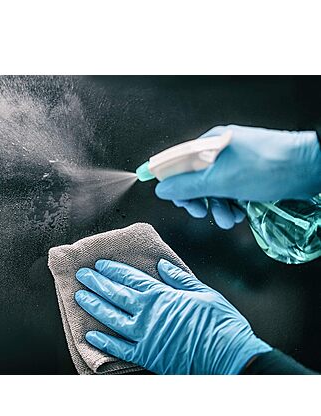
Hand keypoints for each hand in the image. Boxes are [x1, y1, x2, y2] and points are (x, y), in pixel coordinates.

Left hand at [75, 259, 271, 373]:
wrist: (230, 356)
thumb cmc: (220, 323)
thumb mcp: (203, 292)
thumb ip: (179, 279)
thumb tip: (161, 265)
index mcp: (162, 295)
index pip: (130, 278)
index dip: (113, 270)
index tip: (99, 264)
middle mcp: (148, 312)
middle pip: (116, 294)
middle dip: (97, 283)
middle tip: (82, 275)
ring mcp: (145, 335)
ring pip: (112, 318)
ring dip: (95, 306)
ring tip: (81, 297)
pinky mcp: (147, 355)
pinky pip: (120, 349)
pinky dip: (104, 342)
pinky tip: (91, 335)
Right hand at [155, 125, 320, 228]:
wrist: (311, 168)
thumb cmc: (268, 167)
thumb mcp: (220, 180)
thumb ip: (188, 186)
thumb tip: (162, 189)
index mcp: (210, 144)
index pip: (178, 162)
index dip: (174, 184)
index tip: (177, 201)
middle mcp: (220, 151)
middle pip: (195, 178)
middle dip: (198, 200)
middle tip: (201, 212)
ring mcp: (235, 163)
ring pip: (213, 188)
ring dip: (217, 207)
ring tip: (228, 218)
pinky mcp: (248, 174)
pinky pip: (230, 191)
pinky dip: (231, 205)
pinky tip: (239, 213)